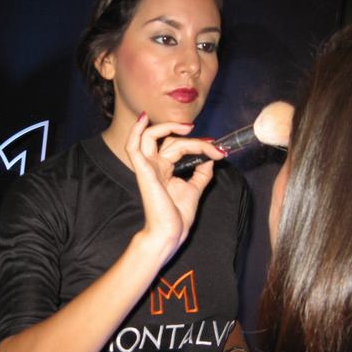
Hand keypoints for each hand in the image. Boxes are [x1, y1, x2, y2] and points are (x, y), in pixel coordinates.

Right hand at [125, 113, 225, 256]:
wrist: (170, 232)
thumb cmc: (177, 216)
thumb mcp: (195, 188)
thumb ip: (201, 173)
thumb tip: (210, 158)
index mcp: (164, 169)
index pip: (178, 146)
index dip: (198, 144)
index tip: (217, 149)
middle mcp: (154, 165)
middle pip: (170, 140)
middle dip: (194, 140)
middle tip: (212, 145)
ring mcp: (147, 167)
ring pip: (152, 136)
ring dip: (168, 127)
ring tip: (187, 128)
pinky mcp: (143, 171)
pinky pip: (134, 146)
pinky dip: (136, 131)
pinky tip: (143, 119)